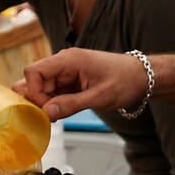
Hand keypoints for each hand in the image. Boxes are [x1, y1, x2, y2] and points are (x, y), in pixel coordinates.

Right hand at [12, 47, 148, 120]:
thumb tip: (46, 112)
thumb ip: (71, 104)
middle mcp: (63, 64)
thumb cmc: (126, 81)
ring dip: (44, 104)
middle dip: (36, 100)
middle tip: (51, 114)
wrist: (142, 77)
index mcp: (69, 60)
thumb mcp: (100, 96)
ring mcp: (64, 73)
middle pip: (32, 81)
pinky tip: (63, 112)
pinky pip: (50, 93)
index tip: (46, 108)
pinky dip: (52, 105)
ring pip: (39, 89)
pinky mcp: (68, 82)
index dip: (33, 92)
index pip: (33, 72)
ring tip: (59, 114)